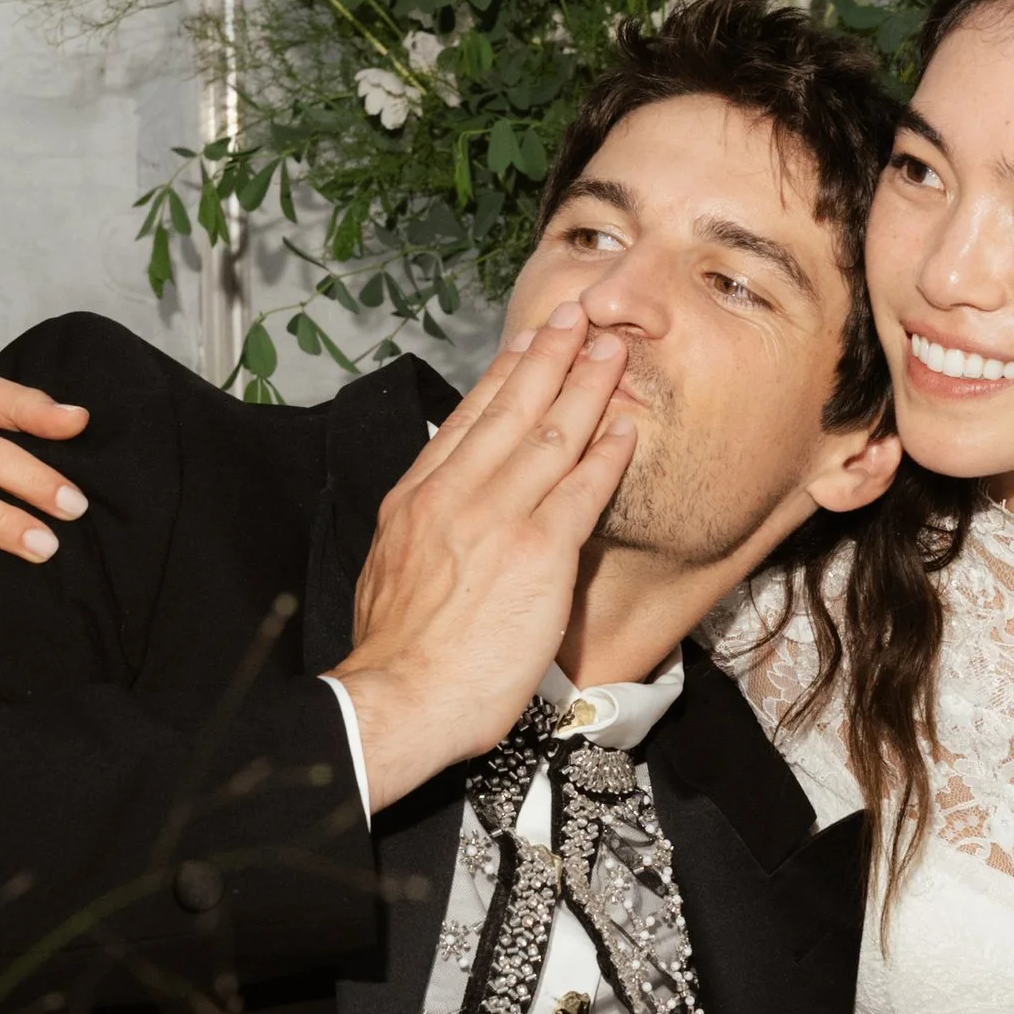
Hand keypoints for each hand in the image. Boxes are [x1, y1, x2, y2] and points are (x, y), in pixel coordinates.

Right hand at [332, 308, 634, 810]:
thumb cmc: (395, 653)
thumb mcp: (388, 571)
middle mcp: (456, 494)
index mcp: (417, 498)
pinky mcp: (538, 552)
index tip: (524, 346)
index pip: (467, 420)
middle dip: (549, 356)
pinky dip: (606, 453)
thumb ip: (420, 533)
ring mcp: (498, 518)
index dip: (502, 377)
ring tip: (610, 351)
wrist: (397, 697)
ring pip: (551, 435)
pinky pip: (582, 490)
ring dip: (586, 386)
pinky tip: (625, 427)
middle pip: (512, 410)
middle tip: (575, 317)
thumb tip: (434, 519)